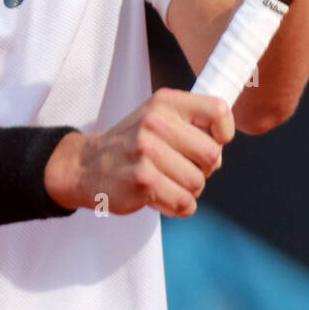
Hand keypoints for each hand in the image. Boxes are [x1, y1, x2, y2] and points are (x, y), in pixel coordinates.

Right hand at [44, 88, 234, 217]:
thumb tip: (222, 146)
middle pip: (212, 155)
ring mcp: (148, 151)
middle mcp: (156, 122)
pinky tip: (160, 197)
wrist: (85, 166)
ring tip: (166, 183)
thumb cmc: (130, 145)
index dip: (223, 133)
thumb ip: (191, 124)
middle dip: (203, 170)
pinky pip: (183, 202)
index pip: (218, 110)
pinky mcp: (144, 180)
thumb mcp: (157, 118)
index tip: (212, 143)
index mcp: (166, 102)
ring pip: (198, 183)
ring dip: (188, 191)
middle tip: (182, 169)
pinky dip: (177, 207)